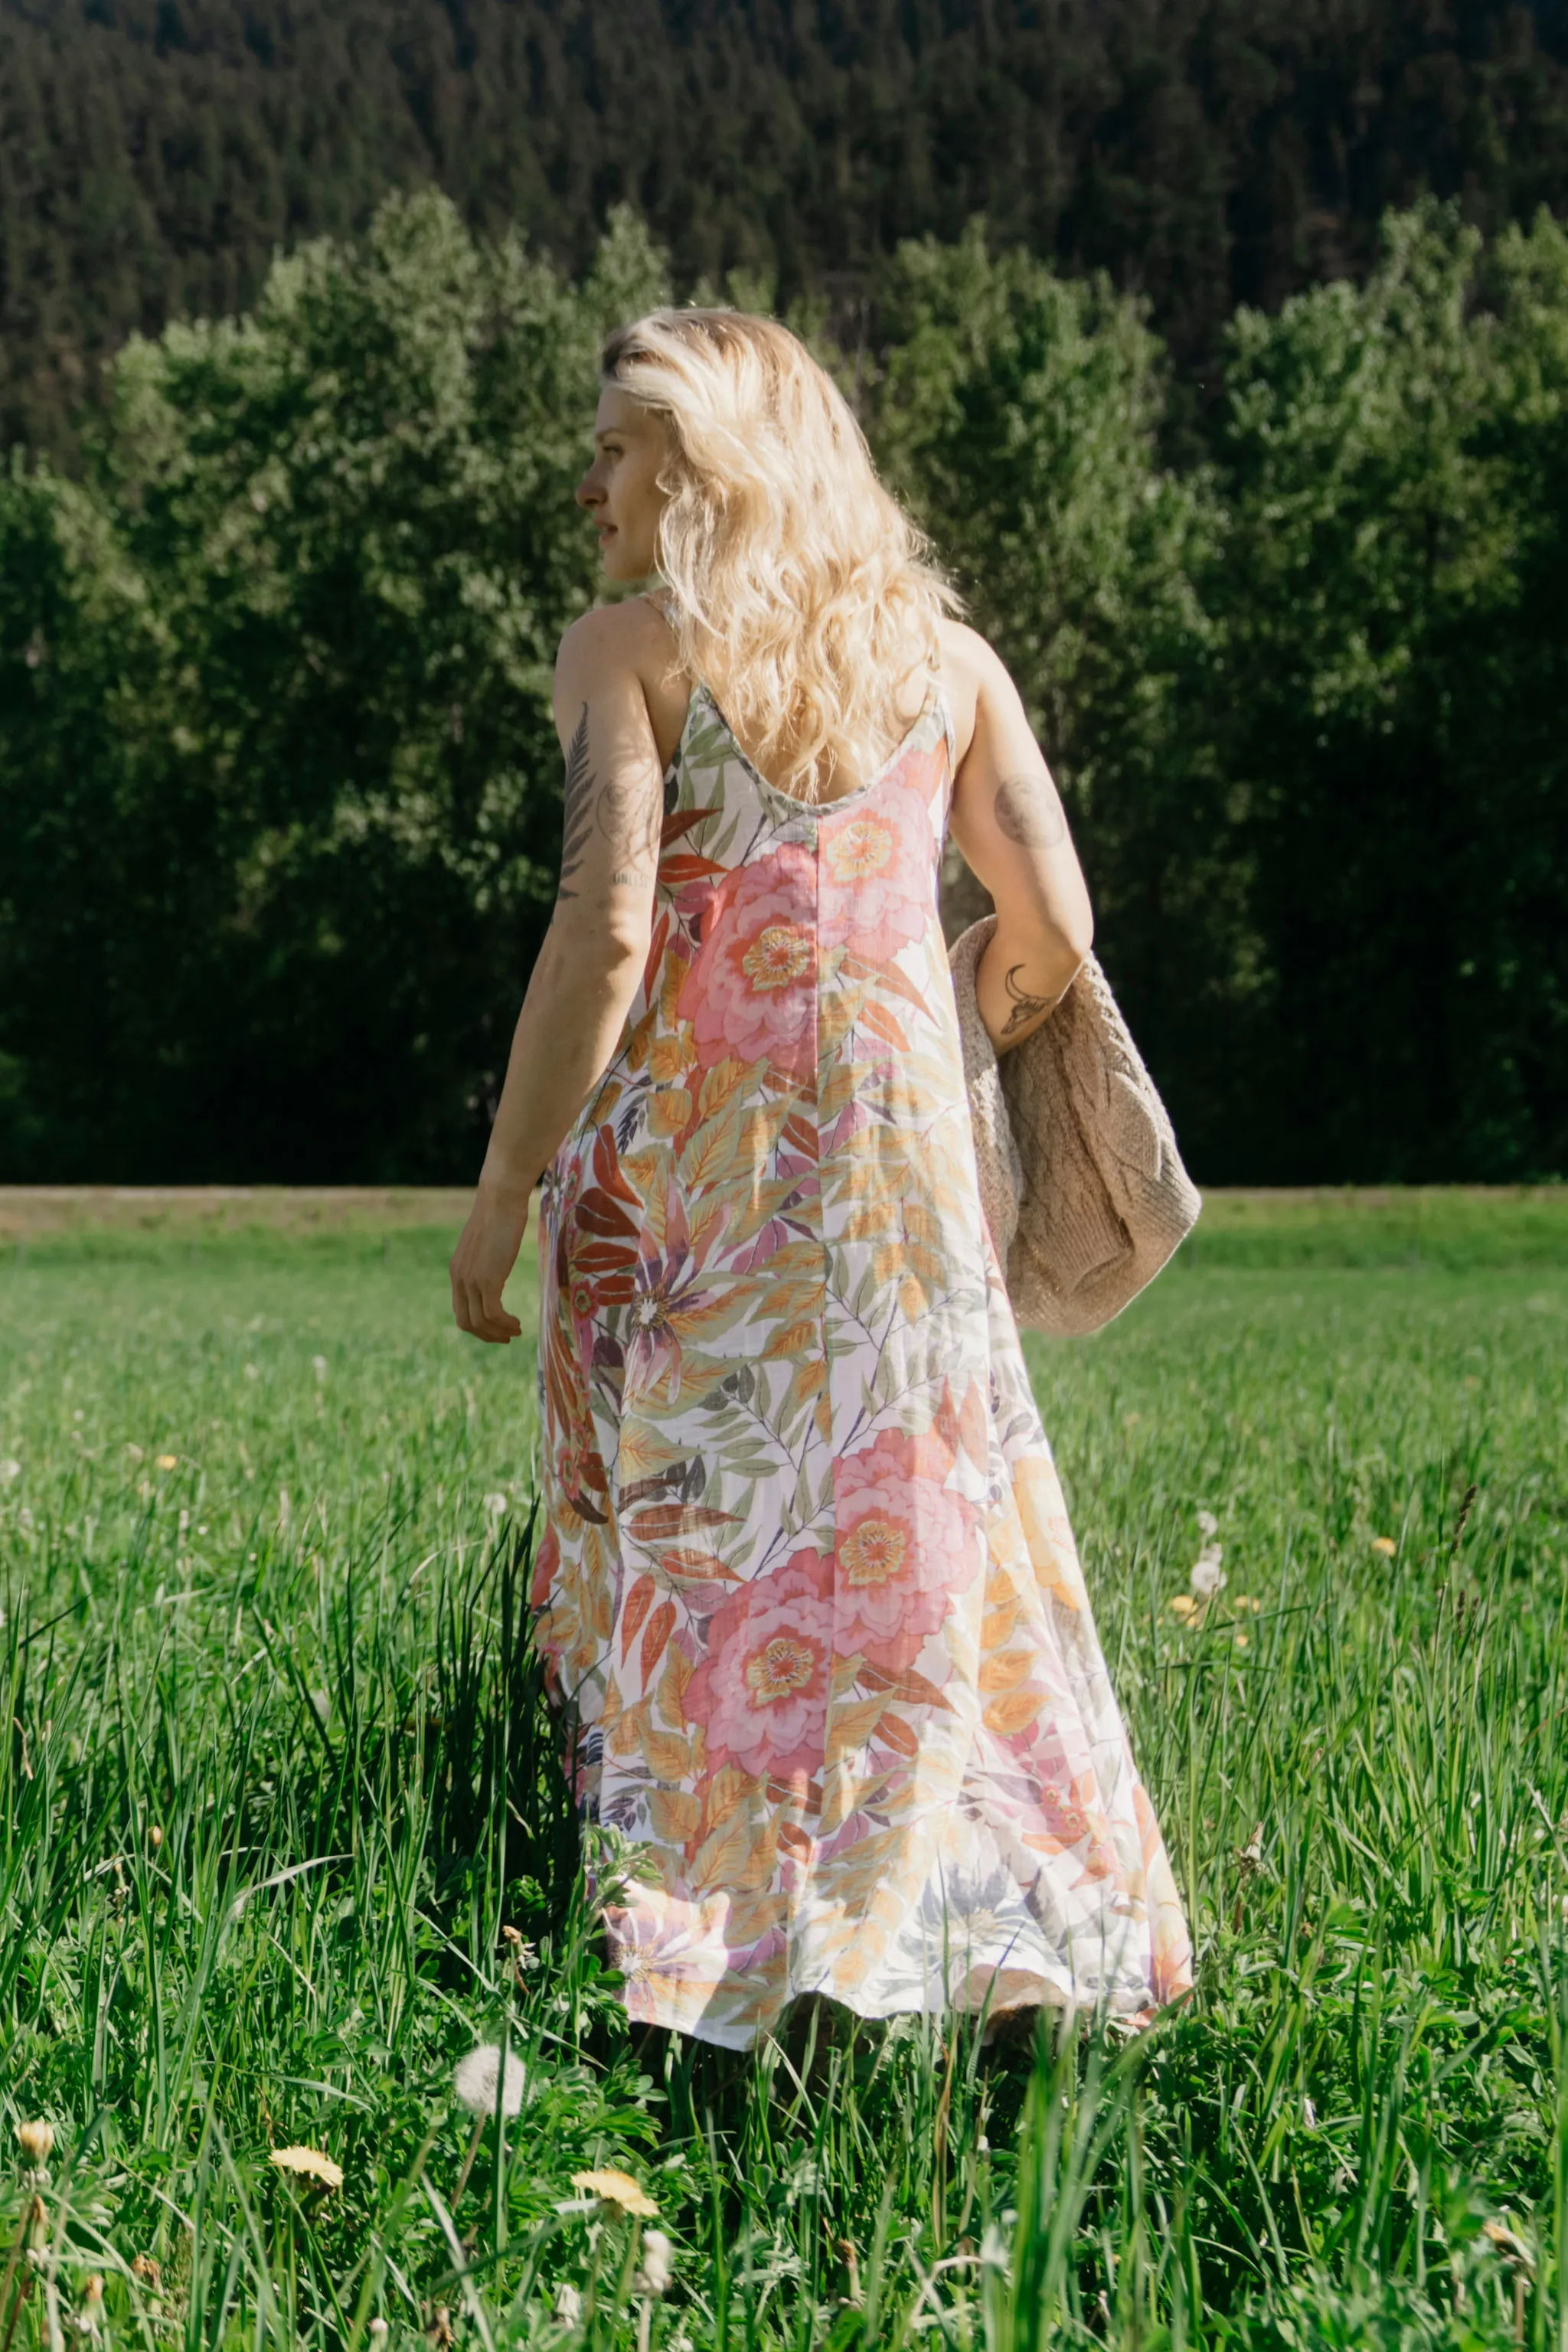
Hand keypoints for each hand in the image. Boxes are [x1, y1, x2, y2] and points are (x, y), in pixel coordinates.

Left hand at [449, 1178, 529, 1343]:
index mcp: (457, 1271)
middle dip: (486, 1335)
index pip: (461, 1310)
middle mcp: (459, 1279)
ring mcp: (472, 1280)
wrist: (500, 1198)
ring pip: (480, 1322)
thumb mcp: (487, 1243)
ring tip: (516, 1331)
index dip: (478, 1326)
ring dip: (499, 1332)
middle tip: (507, 1337)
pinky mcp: (487, 1279)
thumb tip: (496, 1265)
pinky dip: (505, 1323)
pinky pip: (493, 1314)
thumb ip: (486, 1259)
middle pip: (466, 1322)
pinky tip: (517, 1323)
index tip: (497, 1328)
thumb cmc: (500, 1213)